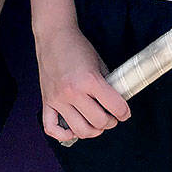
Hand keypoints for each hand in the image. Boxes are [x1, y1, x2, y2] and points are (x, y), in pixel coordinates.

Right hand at [35, 24, 129, 142]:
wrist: (54, 36)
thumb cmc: (76, 46)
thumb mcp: (98, 62)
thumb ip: (107, 83)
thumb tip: (117, 101)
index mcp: (89, 80)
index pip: (114, 107)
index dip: (124, 112)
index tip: (125, 113)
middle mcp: (73, 92)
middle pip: (99, 122)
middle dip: (110, 122)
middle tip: (112, 117)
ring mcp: (58, 99)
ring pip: (80, 130)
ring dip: (93, 131)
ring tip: (96, 123)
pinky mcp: (46, 101)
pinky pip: (52, 129)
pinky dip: (64, 135)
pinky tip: (73, 129)